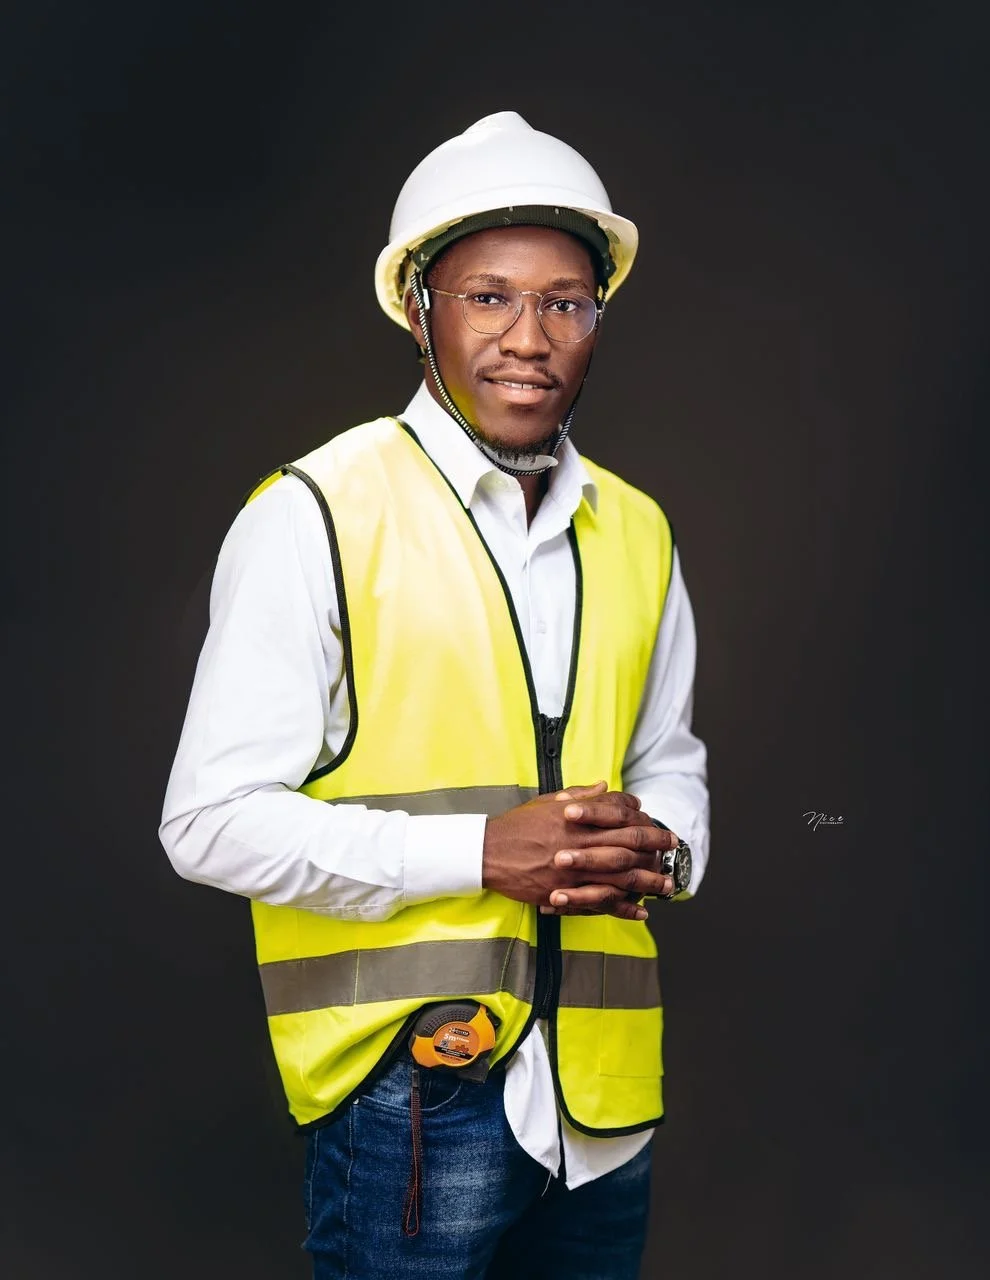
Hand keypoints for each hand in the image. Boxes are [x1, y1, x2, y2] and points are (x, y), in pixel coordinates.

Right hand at [482, 782, 678, 920]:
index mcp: (575, 816)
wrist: (487, 852)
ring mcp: (573, 868)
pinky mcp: (565, 891)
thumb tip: (605, 785)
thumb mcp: (546, 802)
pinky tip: (640, 911)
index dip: (641, 818)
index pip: (618, 813)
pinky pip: (600, 901)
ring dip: (647, 881)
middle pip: (627, 843)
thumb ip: (579, 794)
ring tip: (667, 886)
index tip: (655, 822)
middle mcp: (579, 840)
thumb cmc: (516, 825)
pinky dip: (622, 907)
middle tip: (674, 849)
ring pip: (620, 875)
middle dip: (654, 846)